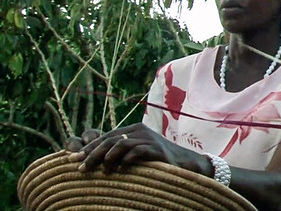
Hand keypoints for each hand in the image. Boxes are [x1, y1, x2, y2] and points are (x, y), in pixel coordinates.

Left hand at [68, 123, 203, 174]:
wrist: (184, 163)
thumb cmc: (157, 160)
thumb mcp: (137, 152)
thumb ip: (121, 151)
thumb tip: (94, 158)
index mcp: (134, 130)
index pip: (106, 136)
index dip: (90, 147)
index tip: (75, 159)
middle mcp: (140, 131)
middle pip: (110, 139)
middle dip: (93, 154)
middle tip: (81, 168)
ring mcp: (149, 139)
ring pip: (120, 144)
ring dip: (106, 159)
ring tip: (102, 172)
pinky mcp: (157, 150)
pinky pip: (137, 152)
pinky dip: (126, 160)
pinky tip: (120, 170)